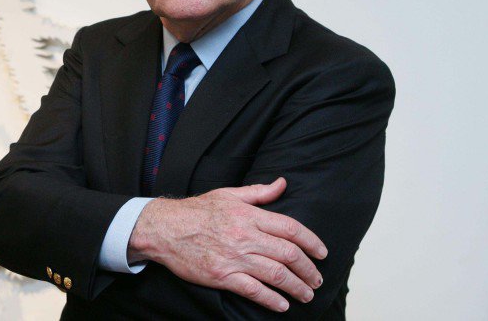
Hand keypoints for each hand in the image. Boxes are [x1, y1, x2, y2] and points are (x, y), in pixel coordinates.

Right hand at [127, 178, 327, 311]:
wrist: (165, 228)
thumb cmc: (196, 211)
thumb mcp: (228, 195)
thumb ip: (259, 193)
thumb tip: (282, 184)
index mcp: (249, 215)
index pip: (291, 228)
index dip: (312, 242)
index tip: (322, 252)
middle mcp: (245, 236)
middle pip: (289, 254)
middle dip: (309, 269)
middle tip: (317, 279)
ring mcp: (234, 258)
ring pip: (276, 275)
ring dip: (296, 287)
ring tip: (306, 294)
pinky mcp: (223, 276)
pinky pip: (254, 291)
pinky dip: (271, 300)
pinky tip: (282, 304)